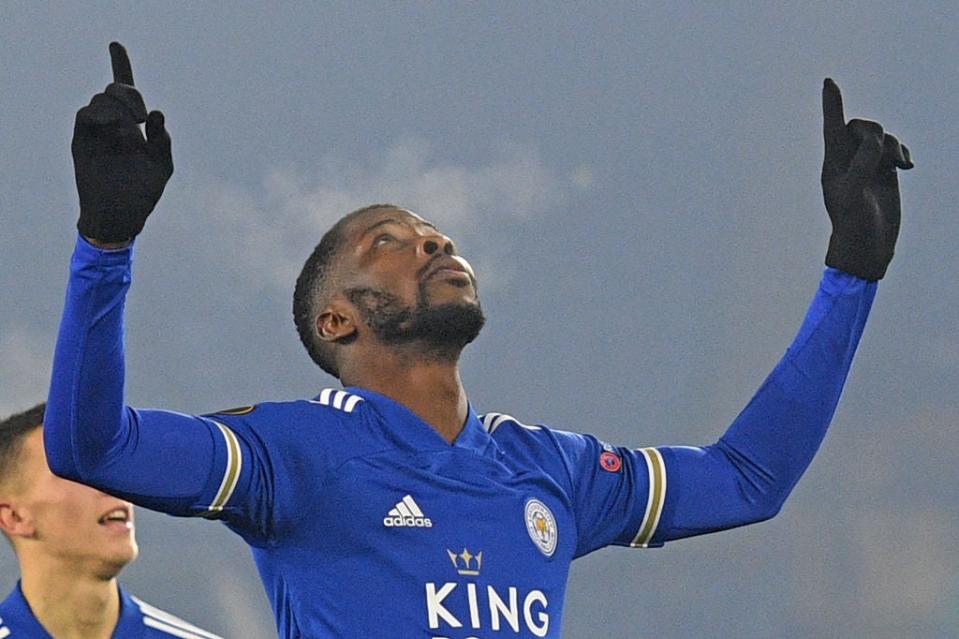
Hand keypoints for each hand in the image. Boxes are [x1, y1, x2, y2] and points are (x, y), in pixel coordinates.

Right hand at [73, 42, 172, 243]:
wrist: (121, 216)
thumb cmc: (144, 193)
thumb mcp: (163, 167)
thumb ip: (163, 141)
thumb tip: (158, 113)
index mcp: (134, 126)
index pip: (126, 91)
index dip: (120, 65)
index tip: (115, 44)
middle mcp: (114, 124)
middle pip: (115, 90)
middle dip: (129, 93)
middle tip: (141, 115)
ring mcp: (97, 132)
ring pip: (100, 100)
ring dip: (118, 106)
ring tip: (132, 127)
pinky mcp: (82, 141)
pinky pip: (85, 115)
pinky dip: (100, 114)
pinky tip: (117, 125)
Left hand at [821, 78, 912, 279]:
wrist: (866, 248)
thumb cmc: (852, 224)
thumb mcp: (852, 194)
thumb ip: (861, 164)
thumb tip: (874, 141)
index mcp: (834, 165)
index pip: (832, 128)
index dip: (832, 105)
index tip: (829, 82)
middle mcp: (848, 162)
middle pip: (860, 128)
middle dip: (875, 133)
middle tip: (885, 156)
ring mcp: (866, 167)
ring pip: (880, 137)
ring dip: (892, 145)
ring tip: (899, 164)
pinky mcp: (884, 174)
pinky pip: (893, 150)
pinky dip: (903, 152)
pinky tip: (908, 167)